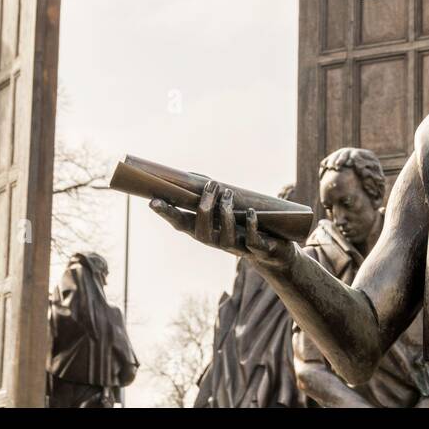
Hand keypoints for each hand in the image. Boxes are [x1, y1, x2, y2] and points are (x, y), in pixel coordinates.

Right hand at [149, 180, 292, 269]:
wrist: (274, 252)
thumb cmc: (244, 226)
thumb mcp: (226, 210)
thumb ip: (210, 196)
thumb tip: (190, 176)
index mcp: (206, 231)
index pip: (181, 224)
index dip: (167, 214)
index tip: (153, 201)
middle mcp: (217, 242)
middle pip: (201, 231)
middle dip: (204, 207)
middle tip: (211, 185)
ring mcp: (237, 248)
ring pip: (224, 238)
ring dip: (225, 213)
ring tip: (228, 193)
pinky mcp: (258, 250)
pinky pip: (252, 240)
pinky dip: (250, 225)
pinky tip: (250, 211)